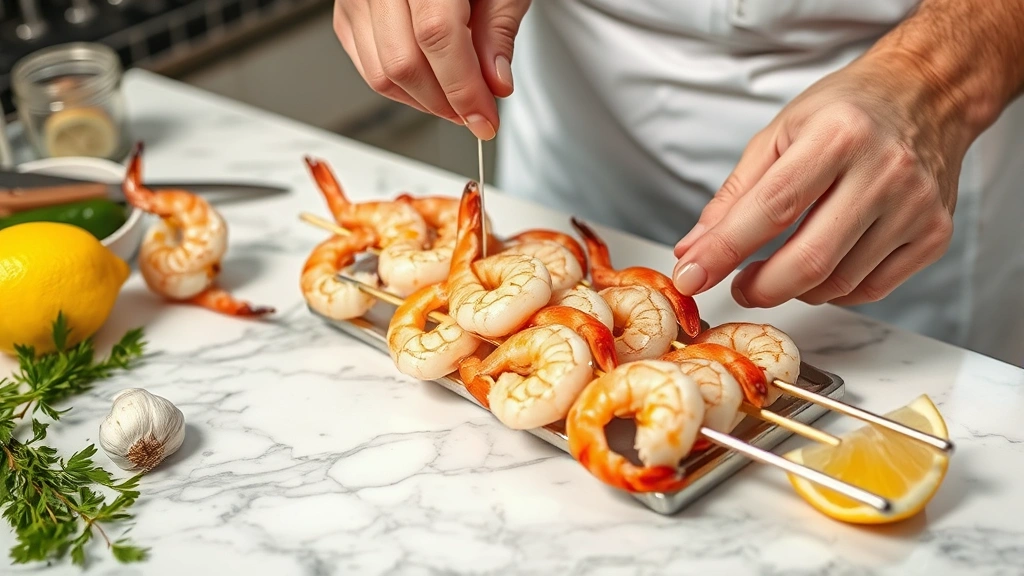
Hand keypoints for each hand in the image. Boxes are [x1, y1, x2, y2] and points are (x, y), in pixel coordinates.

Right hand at [333, 0, 530, 139]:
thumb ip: (497, 32)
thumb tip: (495, 84)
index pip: (437, 37)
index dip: (463, 88)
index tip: (485, 118)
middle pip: (403, 62)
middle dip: (445, 103)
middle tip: (476, 114)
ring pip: (380, 73)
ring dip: (424, 102)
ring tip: (457, 100)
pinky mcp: (347, 11)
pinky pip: (368, 66)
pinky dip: (402, 87)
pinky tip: (431, 85)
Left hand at [671, 49, 971, 308]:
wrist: (927, 94)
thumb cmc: (847, 111)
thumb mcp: (778, 135)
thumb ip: (733, 196)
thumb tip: (693, 251)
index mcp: (838, 135)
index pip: (771, 209)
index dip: (724, 251)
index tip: (691, 277)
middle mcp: (884, 171)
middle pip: (810, 260)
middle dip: (760, 288)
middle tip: (738, 286)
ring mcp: (916, 207)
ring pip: (837, 283)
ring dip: (795, 289)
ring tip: (780, 267)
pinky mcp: (934, 234)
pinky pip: (870, 289)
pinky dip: (833, 290)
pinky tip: (822, 266)